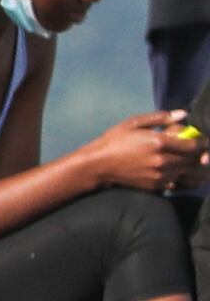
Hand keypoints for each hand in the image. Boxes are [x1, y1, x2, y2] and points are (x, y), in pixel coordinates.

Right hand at [82, 112, 207, 194]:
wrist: (100, 164)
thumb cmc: (115, 139)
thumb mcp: (134, 122)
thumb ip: (160, 118)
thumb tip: (183, 114)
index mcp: (159, 142)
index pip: (193, 146)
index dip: (203, 143)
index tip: (204, 141)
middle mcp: (164, 161)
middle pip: (195, 161)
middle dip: (201, 155)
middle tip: (199, 151)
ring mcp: (162, 175)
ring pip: (191, 174)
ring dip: (196, 168)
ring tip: (194, 163)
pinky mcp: (159, 186)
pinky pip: (181, 183)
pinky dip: (185, 178)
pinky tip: (180, 172)